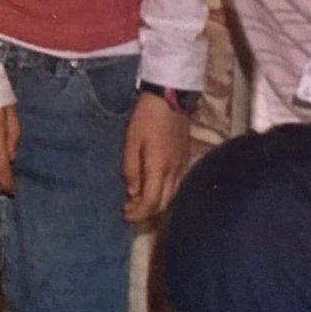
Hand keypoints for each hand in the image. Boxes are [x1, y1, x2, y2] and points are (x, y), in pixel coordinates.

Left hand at [122, 94, 190, 222]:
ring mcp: (183, 165)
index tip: (124, 214)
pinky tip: (154, 185)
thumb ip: (131, 171)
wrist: (170, 97)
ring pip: (172, 196)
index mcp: (159, 168)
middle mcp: (175, 171)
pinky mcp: (186, 158)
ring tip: (139, 199)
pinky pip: (177, 184)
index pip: (151, 203)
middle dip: (146, 212)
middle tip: (129, 209)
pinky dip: (165, 192)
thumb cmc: (146, 118)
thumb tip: (133, 193)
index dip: (137, 214)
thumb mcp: (131, 143)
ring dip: (156, 203)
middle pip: (164, 204)